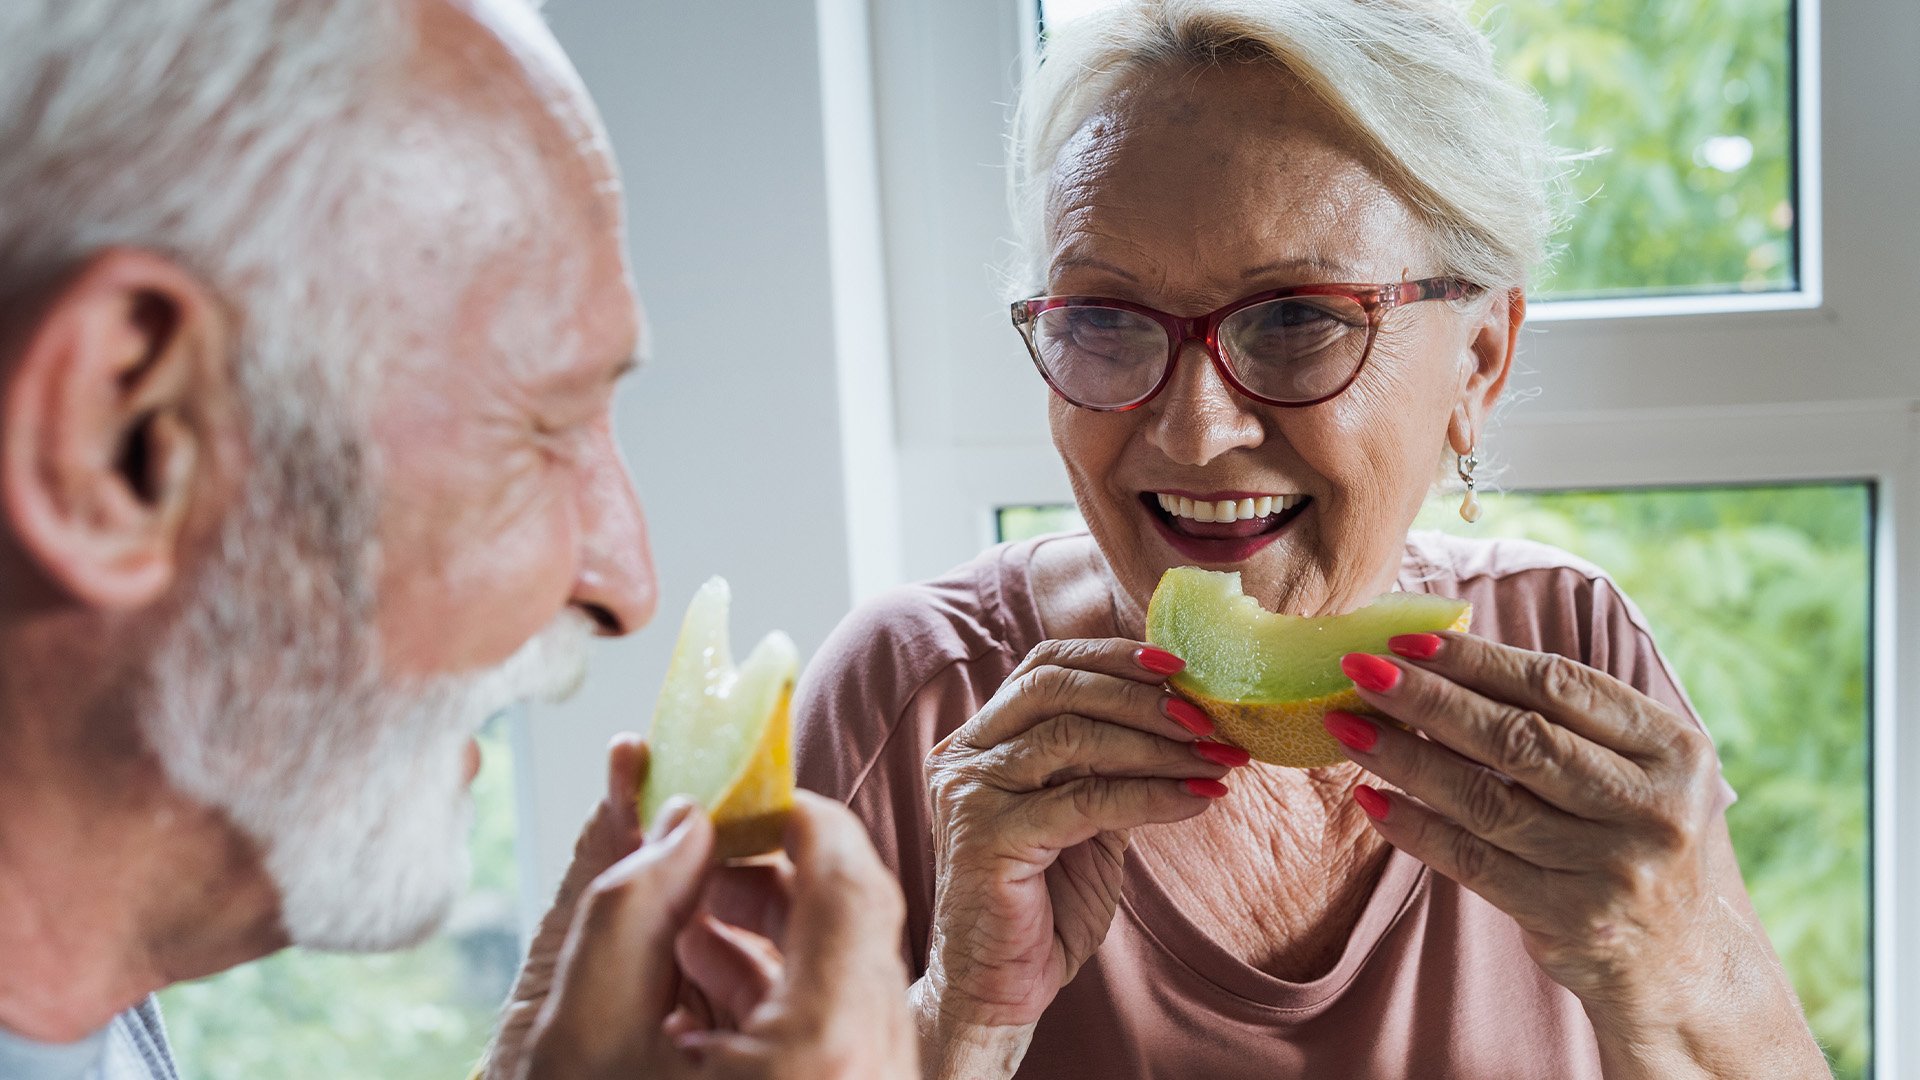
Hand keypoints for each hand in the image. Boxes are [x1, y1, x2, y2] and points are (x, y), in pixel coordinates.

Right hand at [485, 739, 917, 1078]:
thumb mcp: (580, 1034)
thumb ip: (629, 902)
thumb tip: (681, 821)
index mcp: (827, 1052)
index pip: (849, 881)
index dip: (798, 816)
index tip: (747, 789)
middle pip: (855, 931)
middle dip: (776, 874)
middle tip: (701, 844)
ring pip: (845, 987)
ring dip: (770, 936)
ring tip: (679, 914)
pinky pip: (833, 1042)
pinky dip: (774, 1001)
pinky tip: (694, 982)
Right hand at [915, 639, 1241, 1073]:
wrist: (998, 989)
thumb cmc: (1044, 904)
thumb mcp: (1083, 817)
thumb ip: (1110, 765)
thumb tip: (1185, 714)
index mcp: (980, 740)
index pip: (1045, 667)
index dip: (1112, 656)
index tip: (1181, 665)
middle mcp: (963, 756)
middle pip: (1055, 687)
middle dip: (1140, 696)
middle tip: (1207, 715)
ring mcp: (969, 794)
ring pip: (1072, 738)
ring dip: (1156, 745)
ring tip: (1215, 757)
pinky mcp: (986, 839)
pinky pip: (1085, 800)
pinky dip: (1151, 796)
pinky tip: (1198, 800)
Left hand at [1326, 632, 1824, 1077]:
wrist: (1683, 964)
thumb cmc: (1635, 838)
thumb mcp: (1638, 771)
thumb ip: (1568, 719)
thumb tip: (1441, 659)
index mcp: (1674, 750)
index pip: (1559, 686)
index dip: (1476, 659)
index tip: (1407, 639)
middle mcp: (1653, 808)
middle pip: (1517, 738)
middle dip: (1428, 699)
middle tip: (1360, 669)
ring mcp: (1613, 869)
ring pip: (1485, 800)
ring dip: (1404, 759)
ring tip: (1346, 726)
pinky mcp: (1570, 919)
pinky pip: (1473, 862)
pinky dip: (1415, 828)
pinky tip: (1370, 798)